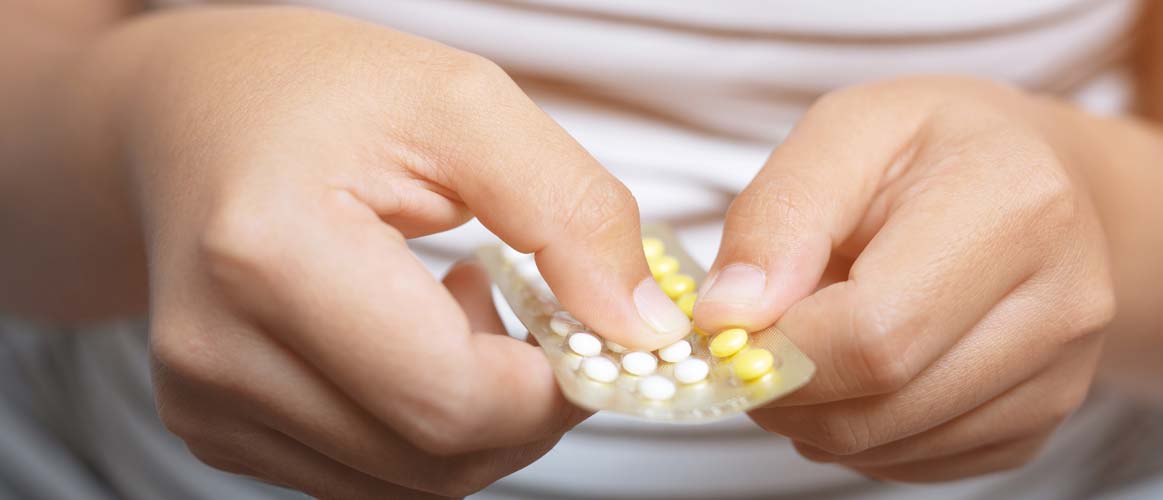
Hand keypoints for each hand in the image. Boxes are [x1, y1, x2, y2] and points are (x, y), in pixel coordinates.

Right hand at [118, 7, 690, 497]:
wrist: (190, 115)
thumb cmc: (318, 92)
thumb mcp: (464, 106)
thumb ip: (571, 213)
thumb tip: (641, 329)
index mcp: (267, 255)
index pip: (450, 399)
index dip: (554, 388)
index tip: (598, 333)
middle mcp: (218, 352)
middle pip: (433, 459)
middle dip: (527, 409)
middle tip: (550, 321)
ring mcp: (207, 402)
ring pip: (406, 483)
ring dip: (476, 417)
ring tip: (465, 311)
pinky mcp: (214, 426)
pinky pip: (366, 473)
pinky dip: (422, 425)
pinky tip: (415, 340)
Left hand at [694, 77, 1114, 481]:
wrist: (1034, 175)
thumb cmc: (932, 147)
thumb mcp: (843, 132)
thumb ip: (776, 217)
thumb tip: (727, 316)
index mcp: (1015, 207)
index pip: (873, 333)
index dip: (779, 350)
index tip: (728, 327)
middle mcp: (1062, 302)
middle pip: (883, 403)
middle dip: (787, 391)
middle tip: (752, 344)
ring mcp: (1061, 374)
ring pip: (892, 446)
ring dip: (815, 417)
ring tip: (807, 344)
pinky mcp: (1042, 420)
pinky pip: (919, 463)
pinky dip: (859, 434)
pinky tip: (855, 373)